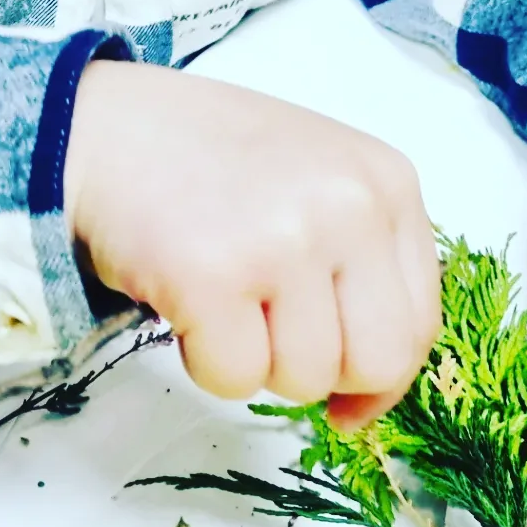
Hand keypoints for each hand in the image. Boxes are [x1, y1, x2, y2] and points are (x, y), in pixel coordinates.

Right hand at [65, 60, 441, 430]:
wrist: (105, 129)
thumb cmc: (212, 164)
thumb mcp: (320, 181)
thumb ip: (362, 265)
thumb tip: (367, 397)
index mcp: (386, 182)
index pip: (422, 322)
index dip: (381, 376)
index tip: (346, 393)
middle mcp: (349, 205)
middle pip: (379, 362)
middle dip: (323, 374)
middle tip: (271, 335)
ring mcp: (284, 239)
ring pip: (305, 379)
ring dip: (255, 361)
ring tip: (221, 297)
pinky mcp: (214, 276)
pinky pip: (235, 378)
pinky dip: (203, 361)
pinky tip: (187, 303)